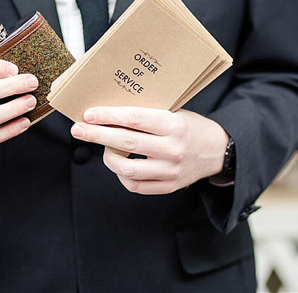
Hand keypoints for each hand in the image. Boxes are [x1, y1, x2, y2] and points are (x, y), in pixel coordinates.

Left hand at [70, 107, 228, 194]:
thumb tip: (110, 111)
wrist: (218, 150)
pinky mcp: (169, 186)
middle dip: (97, 135)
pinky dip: (122, 175)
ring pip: (127, 169)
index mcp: (174, 125)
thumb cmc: (191, 127)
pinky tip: (120, 164)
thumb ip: (148, 113)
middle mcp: (172, 149)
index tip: (89, 114)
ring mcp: (170, 170)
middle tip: (79, 130)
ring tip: (104, 149)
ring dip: (108, 157)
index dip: (109, 116)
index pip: (135, 119)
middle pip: (126, 143)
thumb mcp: (175, 112)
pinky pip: (135, 185)